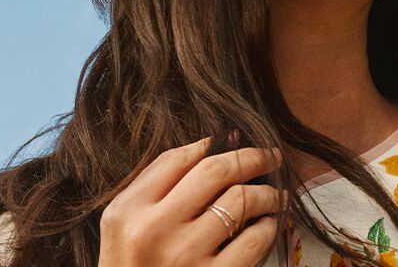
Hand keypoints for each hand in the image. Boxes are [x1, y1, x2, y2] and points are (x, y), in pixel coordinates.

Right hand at [98, 137, 286, 265]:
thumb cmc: (131, 262)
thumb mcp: (122, 220)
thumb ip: (154, 180)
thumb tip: (207, 145)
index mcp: (131, 209)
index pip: (180, 159)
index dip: (216, 145)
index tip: (237, 143)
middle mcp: (156, 229)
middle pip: (216, 172)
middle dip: (252, 158)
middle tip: (271, 157)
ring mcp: (185, 256)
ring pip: (241, 201)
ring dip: (267, 193)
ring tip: (276, 194)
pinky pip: (253, 242)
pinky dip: (267, 228)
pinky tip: (268, 226)